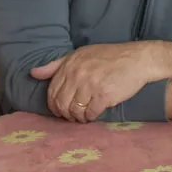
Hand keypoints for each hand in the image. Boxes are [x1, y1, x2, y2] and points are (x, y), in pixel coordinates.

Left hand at [32, 43, 168, 122]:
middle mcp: (78, 74)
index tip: (61, 110)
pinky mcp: (104, 95)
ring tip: (84, 116)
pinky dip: (91, 117)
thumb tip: (33, 73)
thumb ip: (56, 65)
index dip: (54, 105)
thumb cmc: (110, 57)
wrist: (138, 59)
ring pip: (75, 111)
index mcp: (70, 64)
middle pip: (61, 104)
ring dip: (78, 118)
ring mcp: (91, 85)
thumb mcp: (82, 54)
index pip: (52, 91)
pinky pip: (91, 113)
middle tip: (72, 116)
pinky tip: (95, 114)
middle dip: (65, 114)